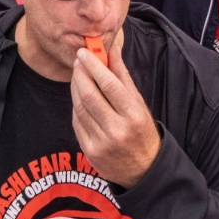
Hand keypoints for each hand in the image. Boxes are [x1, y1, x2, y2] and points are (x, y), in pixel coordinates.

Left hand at [71, 35, 160, 188]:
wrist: (143, 169)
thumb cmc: (141, 130)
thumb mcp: (138, 103)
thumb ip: (123, 76)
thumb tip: (111, 49)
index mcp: (133, 114)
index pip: (108, 84)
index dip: (93, 66)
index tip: (84, 53)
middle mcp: (117, 129)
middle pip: (90, 95)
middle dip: (80, 74)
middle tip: (77, 60)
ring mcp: (101, 142)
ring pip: (80, 108)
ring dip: (75, 87)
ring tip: (77, 75)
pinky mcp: (90, 151)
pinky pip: (77, 122)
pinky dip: (76, 106)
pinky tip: (78, 96)